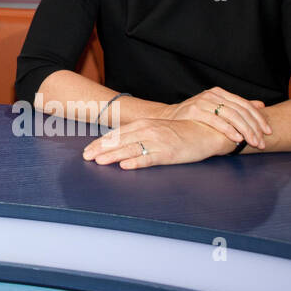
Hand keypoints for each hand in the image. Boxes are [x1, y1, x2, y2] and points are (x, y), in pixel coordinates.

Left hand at [82, 118, 235, 168]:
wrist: (205, 131)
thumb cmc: (180, 131)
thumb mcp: (156, 129)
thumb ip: (139, 135)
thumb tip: (121, 145)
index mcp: (143, 125)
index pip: (117, 134)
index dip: (101, 143)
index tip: (87, 150)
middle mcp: (148, 131)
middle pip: (120, 141)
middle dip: (101, 149)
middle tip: (86, 158)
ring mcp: (158, 142)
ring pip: (130, 149)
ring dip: (113, 155)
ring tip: (99, 162)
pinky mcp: (169, 153)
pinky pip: (150, 158)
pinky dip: (137, 162)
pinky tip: (125, 166)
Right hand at [156, 86, 270, 149]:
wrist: (168, 118)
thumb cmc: (195, 117)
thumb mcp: (218, 109)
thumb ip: (238, 107)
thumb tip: (260, 105)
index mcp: (219, 93)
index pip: (245, 104)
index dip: (259, 118)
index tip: (268, 132)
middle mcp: (212, 94)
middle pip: (240, 110)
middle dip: (254, 127)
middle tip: (261, 142)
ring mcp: (202, 101)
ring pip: (231, 115)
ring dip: (245, 130)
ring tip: (252, 142)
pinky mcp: (194, 111)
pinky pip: (216, 121)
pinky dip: (228, 130)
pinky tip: (237, 138)